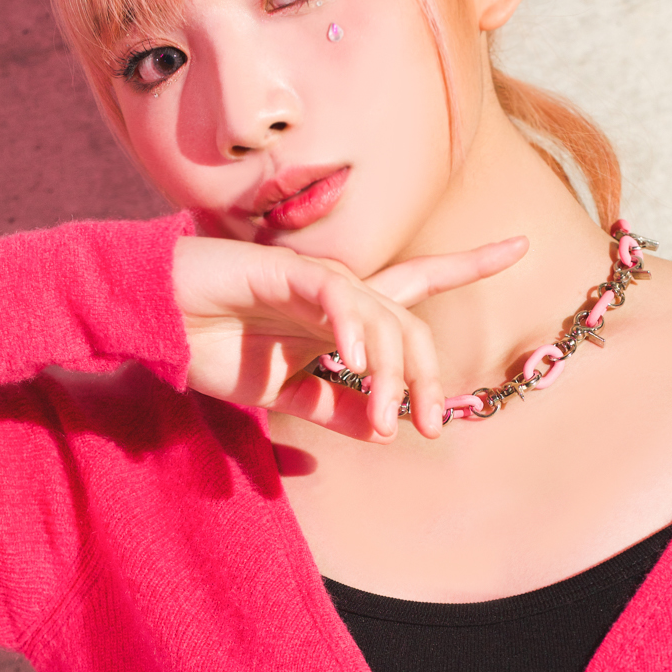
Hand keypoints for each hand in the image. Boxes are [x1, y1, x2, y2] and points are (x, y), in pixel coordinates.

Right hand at [171, 233, 527, 440]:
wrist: (151, 325)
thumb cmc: (206, 350)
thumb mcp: (281, 395)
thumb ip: (333, 407)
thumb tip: (387, 428)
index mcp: (337, 315)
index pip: (414, 288)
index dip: (467, 264)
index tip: (520, 244)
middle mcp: (335, 291)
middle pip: (408, 319)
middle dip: (428, 372)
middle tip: (433, 424)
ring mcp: (312, 280)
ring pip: (381, 318)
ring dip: (389, 374)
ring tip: (389, 421)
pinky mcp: (283, 273)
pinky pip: (337, 297)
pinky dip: (352, 328)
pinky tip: (351, 362)